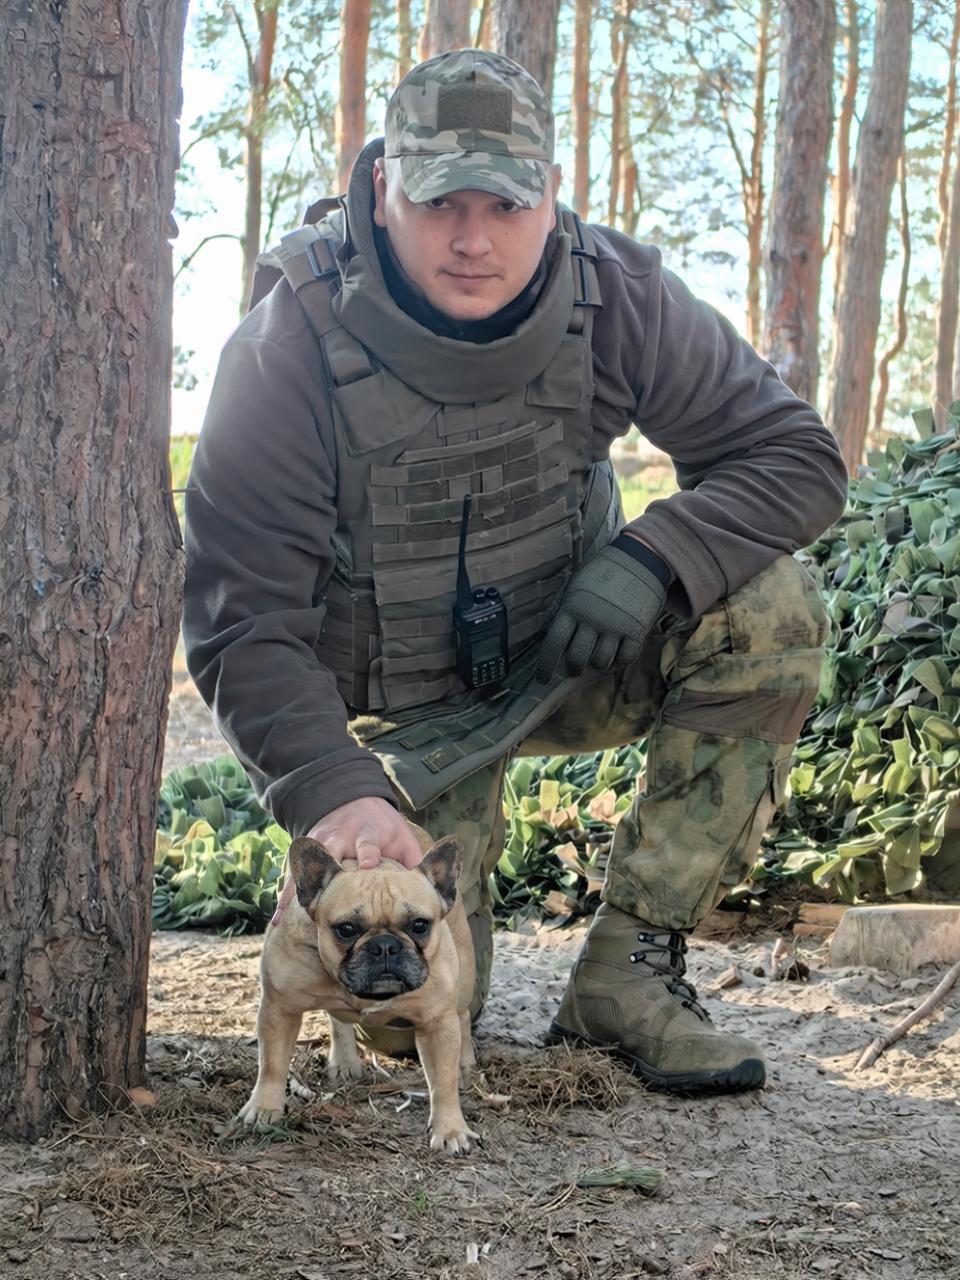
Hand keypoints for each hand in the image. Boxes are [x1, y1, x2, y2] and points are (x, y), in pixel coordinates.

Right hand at [270, 797, 421, 924]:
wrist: (350, 799)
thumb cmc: (381, 826)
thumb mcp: (400, 835)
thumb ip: (412, 857)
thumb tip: (440, 875)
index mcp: (368, 835)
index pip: (368, 845)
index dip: (368, 854)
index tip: (368, 864)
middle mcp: (342, 840)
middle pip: (333, 857)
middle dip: (326, 874)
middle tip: (323, 894)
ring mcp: (321, 848)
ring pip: (308, 872)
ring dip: (298, 891)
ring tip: (286, 916)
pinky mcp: (308, 859)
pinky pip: (295, 881)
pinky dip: (286, 900)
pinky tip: (276, 921)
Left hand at [536, 541, 667, 682]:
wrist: (640, 560)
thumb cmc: (603, 574)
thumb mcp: (576, 587)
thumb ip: (563, 610)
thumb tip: (547, 635)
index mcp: (572, 607)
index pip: (553, 644)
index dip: (545, 666)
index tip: (542, 679)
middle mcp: (592, 619)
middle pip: (577, 660)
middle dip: (573, 668)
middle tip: (575, 666)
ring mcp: (615, 626)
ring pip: (601, 662)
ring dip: (597, 663)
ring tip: (598, 652)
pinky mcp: (636, 630)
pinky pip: (625, 658)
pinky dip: (619, 659)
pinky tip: (616, 651)